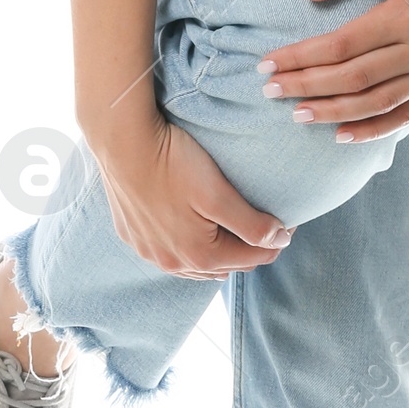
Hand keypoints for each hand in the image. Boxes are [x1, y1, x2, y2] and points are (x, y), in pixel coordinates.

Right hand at [93, 115, 292, 277]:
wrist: (121, 142)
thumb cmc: (173, 163)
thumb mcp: (218, 194)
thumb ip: (252, 224)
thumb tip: (280, 241)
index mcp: (200, 256)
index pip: (255, 256)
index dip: (276, 238)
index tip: (287, 217)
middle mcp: (174, 263)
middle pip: (227, 264)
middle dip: (249, 247)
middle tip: (264, 220)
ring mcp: (150, 253)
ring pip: (197, 265)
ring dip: (218, 252)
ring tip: (232, 226)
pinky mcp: (133, 237)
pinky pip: (170, 252)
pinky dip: (188, 246)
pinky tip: (193, 227)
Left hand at [257, 0, 408, 142]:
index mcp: (406, 15)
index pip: (342, 45)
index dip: (301, 56)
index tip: (268, 62)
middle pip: (354, 78)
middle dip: (307, 86)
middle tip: (270, 90)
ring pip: (376, 102)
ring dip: (333, 112)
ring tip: (297, 114)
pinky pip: (404, 115)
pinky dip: (372, 130)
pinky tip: (340, 134)